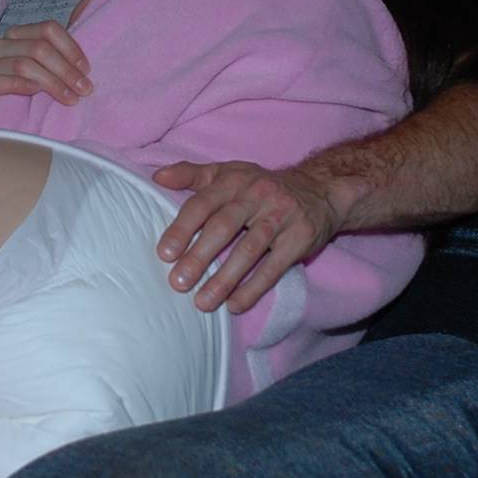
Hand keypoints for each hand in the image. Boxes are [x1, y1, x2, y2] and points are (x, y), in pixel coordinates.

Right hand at [0, 20, 93, 104]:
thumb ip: (64, 38)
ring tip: (68, 97)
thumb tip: (88, 1)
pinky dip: (18, 86)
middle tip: (83, 89)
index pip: (48, 29)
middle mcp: (0, 44)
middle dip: (66, 71)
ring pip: (22, 65)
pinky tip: (34, 92)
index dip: (71, 48)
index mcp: (18, 33)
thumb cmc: (25, 81)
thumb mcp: (45, 60)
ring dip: (50, 82)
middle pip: (39, 49)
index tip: (87, 69)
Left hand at [151, 161, 341, 312]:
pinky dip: (254, 288)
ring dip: (224, 279)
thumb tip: (157, 177)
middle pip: (223, 227)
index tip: (164, 254)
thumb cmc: (259, 186)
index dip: (182, 228)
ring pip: (249, 249)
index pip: (202, 203)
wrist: (319, 190)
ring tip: (203, 302)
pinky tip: (235, 305)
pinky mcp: (299, 238)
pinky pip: (274, 267)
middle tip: (178, 282)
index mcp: (233, 180)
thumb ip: (191, 173)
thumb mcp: (227, 172)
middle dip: (199, 256)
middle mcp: (256, 195)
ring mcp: (280, 216)